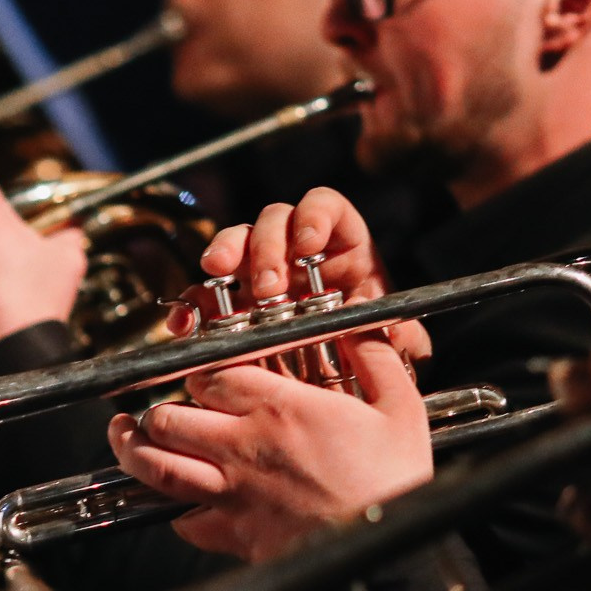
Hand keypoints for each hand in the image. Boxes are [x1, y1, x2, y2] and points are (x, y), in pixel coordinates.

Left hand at [110, 336, 431, 562]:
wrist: (385, 554)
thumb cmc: (395, 485)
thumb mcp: (400, 410)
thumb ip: (377, 361)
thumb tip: (364, 330)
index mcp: (279, 407)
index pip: (208, 374)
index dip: (198, 371)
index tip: (204, 374)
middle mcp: (242, 446)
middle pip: (167, 416)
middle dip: (155, 407)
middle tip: (153, 406)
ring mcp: (231, 493)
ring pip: (155, 465)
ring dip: (131, 448)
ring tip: (123, 434)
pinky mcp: (233, 535)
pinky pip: (183, 521)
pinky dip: (174, 510)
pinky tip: (175, 502)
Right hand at [177, 186, 387, 334]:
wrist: (343, 384)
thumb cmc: (372, 348)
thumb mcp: (397, 343)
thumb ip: (404, 338)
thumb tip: (400, 339)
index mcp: (341, 247)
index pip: (324, 206)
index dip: (314, 216)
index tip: (308, 245)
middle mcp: (296, 251)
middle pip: (274, 221)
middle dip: (267, 247)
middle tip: (269, 286)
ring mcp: (260, 273)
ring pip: (235, 243)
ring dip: (226, 255)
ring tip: (219, 278)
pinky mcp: (230, 303)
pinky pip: (203, 295)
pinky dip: (191, 306)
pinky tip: (185, 323)